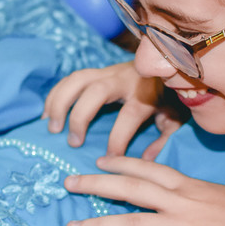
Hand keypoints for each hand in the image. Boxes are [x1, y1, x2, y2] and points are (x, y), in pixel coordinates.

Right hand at [44, 62, 184, 157]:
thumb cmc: (172, 98)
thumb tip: (145, 160)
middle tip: (73, 142)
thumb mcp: (176, 119)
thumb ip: (165, 139)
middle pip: (97, 91)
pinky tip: (47, 114)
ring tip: (52, 127)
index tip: (109, 160)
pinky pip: (71, 78)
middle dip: (81, 116)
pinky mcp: (98, 71)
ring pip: (78, 79)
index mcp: (147, 93)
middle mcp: (125, 78)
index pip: (129, 116)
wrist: (171, 65)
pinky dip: (56, 94)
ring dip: (60, 102)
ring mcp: (109, 71)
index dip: (117, 140)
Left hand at [64, 156, 224, 225]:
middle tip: (69, 183)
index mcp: (189, 184)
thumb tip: (184, 199)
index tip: (99, 159)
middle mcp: (179, 201)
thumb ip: (198, 197)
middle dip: (95, 184)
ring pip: (129, 223)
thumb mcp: (222, 196)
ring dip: (97, 224)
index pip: (146, 168)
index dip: (120, 162)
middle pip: (128, 188)